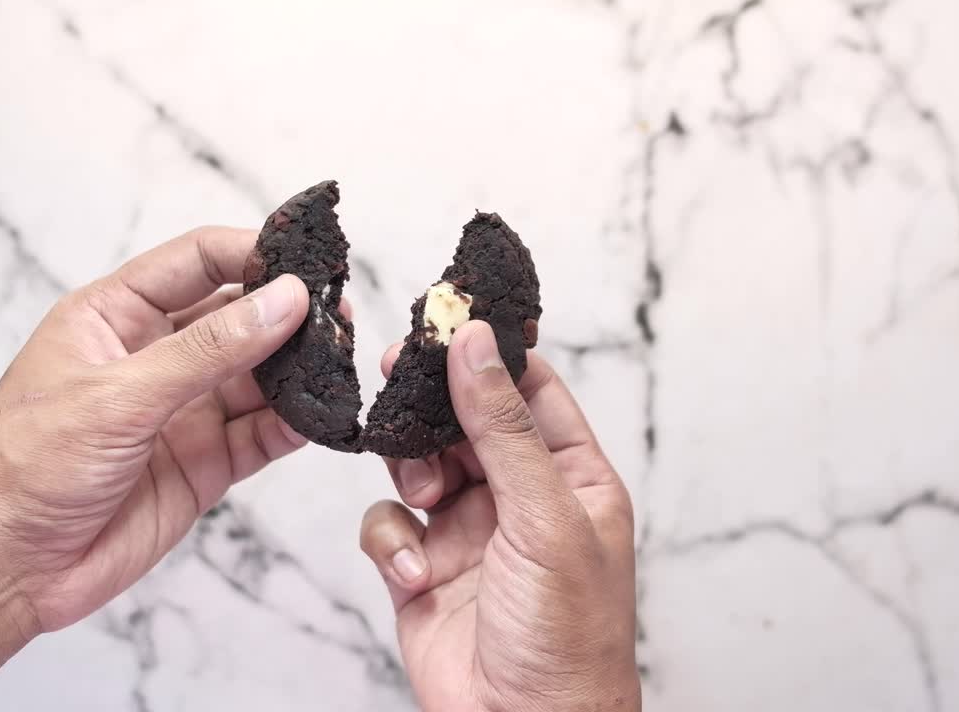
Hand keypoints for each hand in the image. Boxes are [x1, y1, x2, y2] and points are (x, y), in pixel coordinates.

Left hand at [0, 227, 312, 708]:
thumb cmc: (23, 467)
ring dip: (301, 369)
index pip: (196, 262)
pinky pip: (263, 433)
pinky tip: (324, 416)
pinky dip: (296, 424)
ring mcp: (184, 411)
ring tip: (343, 362)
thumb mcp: (118, 395)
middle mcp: (156, 358)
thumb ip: (209, 349)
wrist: (4, 569)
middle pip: (239, 317)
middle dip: (289, 313)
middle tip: (341, 314)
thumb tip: (283, 301)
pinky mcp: (206, 463)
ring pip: (260, 375)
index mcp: (116, 317)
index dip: (252, 253)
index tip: (306, 259)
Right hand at [359, 321, 640, 711]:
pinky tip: (413, 570)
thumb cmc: (566, 637)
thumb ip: (504, 428)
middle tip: (399, 373)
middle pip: (466, 419)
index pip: (532, 391)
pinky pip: (387, 523)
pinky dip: (389, 540)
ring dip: (410, 467)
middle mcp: (519, 497)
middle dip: (432, 403)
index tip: (450, 319)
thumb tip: (477, 345)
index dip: (492, 353)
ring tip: (421, 491)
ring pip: (419, 463)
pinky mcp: (423, 568)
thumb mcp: (544, 517)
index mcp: (571, 478)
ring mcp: (468, 531)